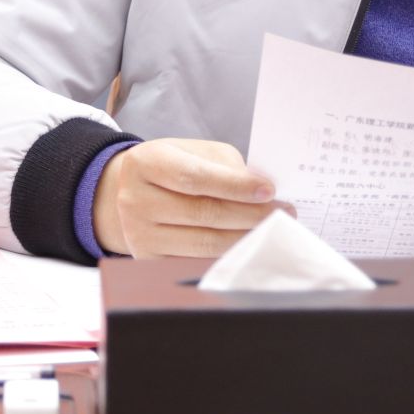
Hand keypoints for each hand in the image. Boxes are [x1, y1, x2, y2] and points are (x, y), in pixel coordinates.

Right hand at [92, 138, 284, 257]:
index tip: (270, 190)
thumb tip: (262, 190)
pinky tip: (248, 247)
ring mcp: (139, 234)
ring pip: (203, 243)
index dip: (235, 186)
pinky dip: (227, 256)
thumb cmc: (172, 167)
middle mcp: (136, 200)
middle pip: (203, 212)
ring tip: (272, 230)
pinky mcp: (148, 260)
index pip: (195, 177)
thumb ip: (224, 166)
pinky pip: (196, 262)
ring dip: (245, 238)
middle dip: (250, 214)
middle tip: (283, 212)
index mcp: (146, 163)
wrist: (130, 192)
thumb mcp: (192, 152)